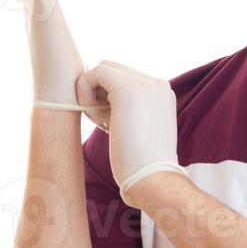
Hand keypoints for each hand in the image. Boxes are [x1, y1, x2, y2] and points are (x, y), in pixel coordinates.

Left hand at [78, 61, 181, 201]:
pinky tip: (95, 118)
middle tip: (104, 123)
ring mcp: (144, 83)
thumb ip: (132, 110)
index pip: (125, 78)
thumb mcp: (142, 129)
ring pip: (102, 69)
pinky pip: (93, 74)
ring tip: (104, 124)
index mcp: (162, 92)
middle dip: (99, 92)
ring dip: (93, 94)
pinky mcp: (126, 88)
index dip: (108, 97)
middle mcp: (156, 82)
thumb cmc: (142, 164)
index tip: (111, 123)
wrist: (153, 178)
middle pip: (112, 69)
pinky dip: (84, 92)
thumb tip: (105, 102)